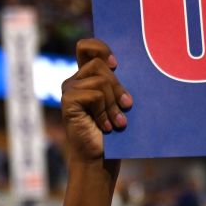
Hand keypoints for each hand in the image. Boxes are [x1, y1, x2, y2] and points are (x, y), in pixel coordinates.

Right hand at [60, 38, 132, 161]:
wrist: (100, 159)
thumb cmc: (114, 131)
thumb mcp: (119, 102)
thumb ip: (119, 83)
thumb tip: (137, 63)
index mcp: (87, 76)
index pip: (87, 46)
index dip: (101, 48)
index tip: (116, 64)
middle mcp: (76, 80)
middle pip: (100, 64)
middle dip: (118, 86)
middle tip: (127, 106)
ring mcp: (69, 90)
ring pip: (100, 81)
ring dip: (114, 103)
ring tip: (117, 122)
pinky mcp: (68, 101)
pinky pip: (95, 95)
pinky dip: (105, 112)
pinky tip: (106, 126)